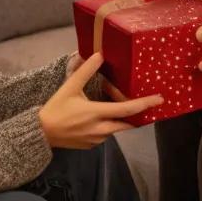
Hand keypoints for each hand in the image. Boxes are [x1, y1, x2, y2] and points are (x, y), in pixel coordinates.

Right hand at [38, 53, 162, 148]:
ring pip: (117, 129)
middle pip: (127, 123)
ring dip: (121, 119)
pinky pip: (107, 135)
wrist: (41, 133)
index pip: (127, 110)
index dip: (145, 104)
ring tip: (120, 106)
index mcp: (96, 113)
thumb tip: (100, 55)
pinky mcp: (92, 145)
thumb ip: (85, 71)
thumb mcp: (70, 87)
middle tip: (146, 104)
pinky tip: (104, 117)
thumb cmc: (56, 109)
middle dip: (138, 115)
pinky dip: (110, 126)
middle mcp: (100, 129)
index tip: (159, 100)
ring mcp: (97, 140)